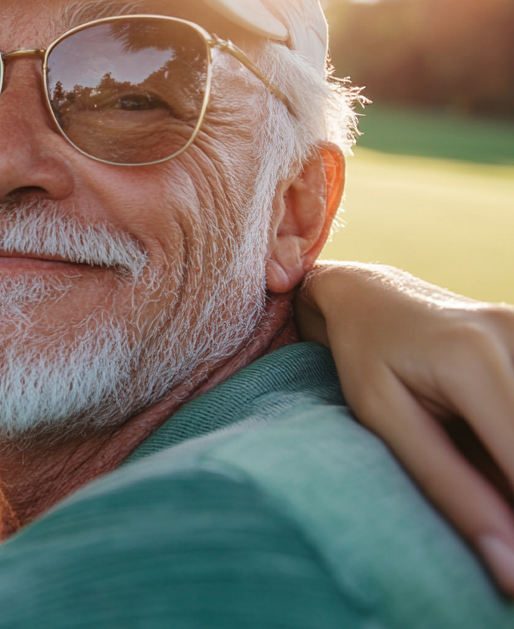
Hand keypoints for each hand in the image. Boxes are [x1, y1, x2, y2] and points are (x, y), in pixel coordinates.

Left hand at [296, 261, 513, 593]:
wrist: (368, 290)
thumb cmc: (363, 353)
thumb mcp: (384, 418)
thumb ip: (448, 486)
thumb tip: (507, 558)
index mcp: (473, 359)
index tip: (510, 572)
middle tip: (496, 536)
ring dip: (509, 470)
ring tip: (473, 473)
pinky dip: (510, 445)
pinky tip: (486, 454)